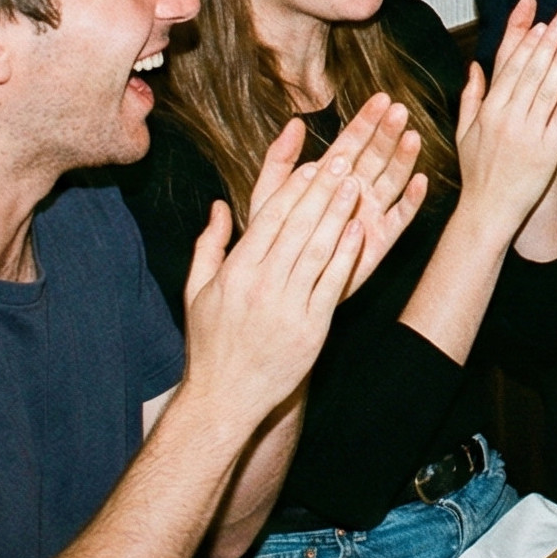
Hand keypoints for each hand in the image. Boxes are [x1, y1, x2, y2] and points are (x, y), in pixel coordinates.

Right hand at [181, 156, 365, 424]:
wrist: (225, 398)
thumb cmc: (211, 344)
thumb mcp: (197, 293)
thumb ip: (209, 246)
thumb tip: (220, 207)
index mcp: (235, 273)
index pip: (268, 221)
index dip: (293, 190)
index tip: (312, 165)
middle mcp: (261, 286)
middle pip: (297, 228)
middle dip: (322, 191)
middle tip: (344, 159)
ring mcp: (287, 307)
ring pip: (318, 250)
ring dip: (339, 214)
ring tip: (356, 184)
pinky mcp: (311, 328)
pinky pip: (332, 284)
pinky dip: (346, 255)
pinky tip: (359, 230)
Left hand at [248, 103, 427, 297]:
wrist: (281, 289)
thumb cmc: (273, 243)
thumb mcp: (269, 199)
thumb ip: (279, 162)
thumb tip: (294, 123)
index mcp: (330, 177)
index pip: (351, 143)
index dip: (366, 121)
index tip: (381, 98)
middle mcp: (354, 191)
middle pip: (376, 156)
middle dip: (388, 133)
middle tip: (400, 111)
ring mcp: (369, 214)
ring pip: (392, 181)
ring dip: (404, 160)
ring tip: (413, 137)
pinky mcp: (380, 239)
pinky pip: (400, 217)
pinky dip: (411, 200)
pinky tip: (419, 181)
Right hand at [452, 0, 556, 243]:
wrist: (489, 209)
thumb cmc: (478, 171)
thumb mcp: (465, 131)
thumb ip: (471, 96)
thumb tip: (474, 66)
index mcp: (489, 112)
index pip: (510, 71)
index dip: (527, 46)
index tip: (539, 25)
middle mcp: (508, 119)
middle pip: (531, 75)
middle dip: (547, 46)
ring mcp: (528, 135)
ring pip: (547, 92)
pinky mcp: (547, 151)